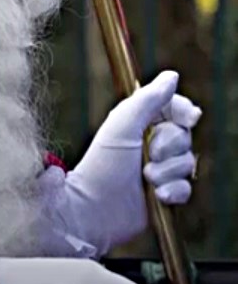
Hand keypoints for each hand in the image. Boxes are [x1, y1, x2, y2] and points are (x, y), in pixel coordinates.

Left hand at [57, 70, 200, 253]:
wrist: (95, 207)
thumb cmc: (103, 163)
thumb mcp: (124, 124)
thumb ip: (148, 99)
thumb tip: (172, 76)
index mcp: (138, 121)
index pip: (174, 108)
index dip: (183, 111)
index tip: (188, 117)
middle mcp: (150, 142)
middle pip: (184, 136)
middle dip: (168, 147)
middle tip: (147, 155)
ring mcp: (158, 167)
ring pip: (187, 163)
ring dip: (167, 171)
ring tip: (145, 177)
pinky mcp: (164, 192)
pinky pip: (186, 188)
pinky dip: (174, 191)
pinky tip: (156, 195)